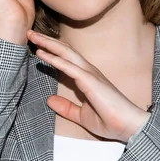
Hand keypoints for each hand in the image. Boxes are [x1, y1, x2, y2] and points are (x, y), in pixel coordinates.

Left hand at [27, 30, 150, 142]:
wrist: (129, 127)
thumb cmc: (110, 120)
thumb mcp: (81, 116)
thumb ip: (66, 108)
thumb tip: (49, 100)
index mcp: (86, 77)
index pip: (66, 58)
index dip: (51, 49)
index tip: (36, 44)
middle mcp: (88, 72)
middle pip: (64, 50)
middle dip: (46, 41)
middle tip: (30, 33)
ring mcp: (90, 75)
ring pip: (66, 54)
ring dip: (48, 44)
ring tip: (33, 37)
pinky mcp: (91, 82)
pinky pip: (70, 68)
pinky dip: (56, 60)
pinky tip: (43, 54)